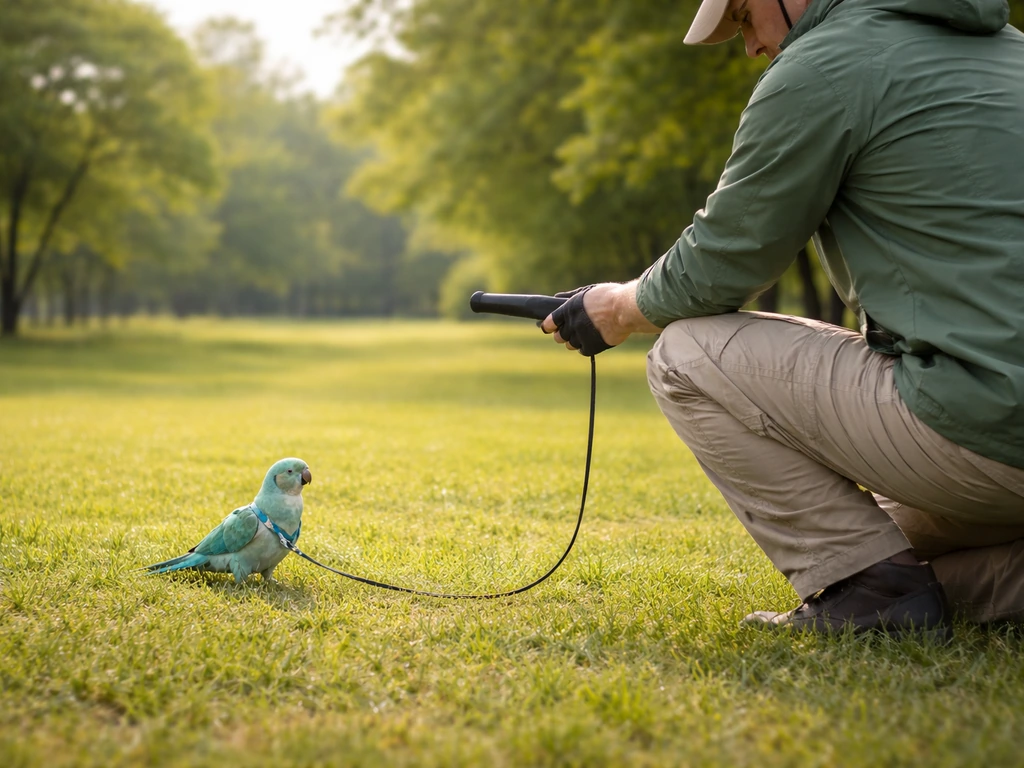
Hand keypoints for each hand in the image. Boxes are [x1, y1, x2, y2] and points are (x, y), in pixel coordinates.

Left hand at [540, 281, 659, 353]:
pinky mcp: (591, 346)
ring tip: (587, 333)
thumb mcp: (588, 291)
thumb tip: (556, 297)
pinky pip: (583, 350)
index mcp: (569, 308)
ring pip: (570, 344)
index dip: (548, 326)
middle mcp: (572, 323)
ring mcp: (581, 336)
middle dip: (563, 334)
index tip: (549, 328)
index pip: (550, 322)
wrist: (625, 309)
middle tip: (572, 331)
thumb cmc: (610, 297)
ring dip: (576, 340)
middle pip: (559, 336)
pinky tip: (594, 339)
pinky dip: (587, 346)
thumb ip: (571, 296)